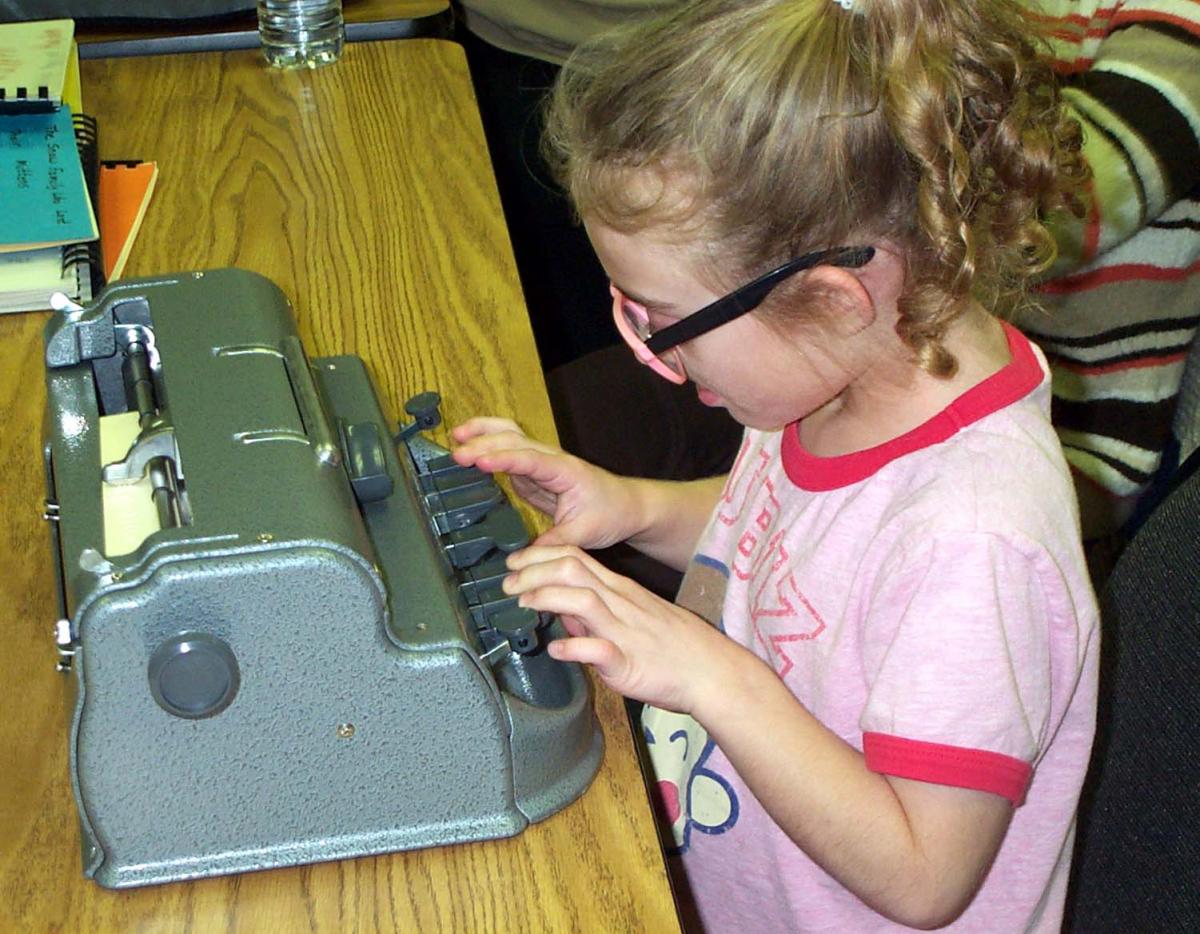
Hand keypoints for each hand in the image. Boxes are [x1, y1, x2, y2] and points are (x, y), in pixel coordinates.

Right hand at [451, 417, 643, 549]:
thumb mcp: (584, 534)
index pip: (529, 460)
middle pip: (514, 441)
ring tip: (457, 435)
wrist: (627, 506)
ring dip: (484, 433)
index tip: (479, 461)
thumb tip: (523, 558)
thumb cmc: (611, 514)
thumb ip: (553, 543)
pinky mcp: (535, 473)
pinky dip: (488, 449)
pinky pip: (509, 455)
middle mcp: (551, 460)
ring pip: (510, 438)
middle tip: (457, 454)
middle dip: (484, 443)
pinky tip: (469, 453)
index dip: (503, 459)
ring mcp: (542, 463)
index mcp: (564, 470)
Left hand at [503, 544, 739, 712]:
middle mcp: (620, 604)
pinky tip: (557, 649)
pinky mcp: (629, 663)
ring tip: (524, 604)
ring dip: (548, 598)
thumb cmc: (673, 647)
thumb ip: (596, 613)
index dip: (539, 557)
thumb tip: (562, 612)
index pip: (575, 558)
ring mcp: (625, 632)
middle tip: (508, 583)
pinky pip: (599, 651)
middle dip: (534, 572)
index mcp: (619, 591)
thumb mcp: (632, 618)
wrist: (712, 672)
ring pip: (583, 601)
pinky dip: (575, 647)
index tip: (514, 562)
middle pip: (572, 571)